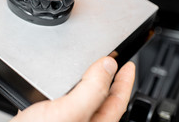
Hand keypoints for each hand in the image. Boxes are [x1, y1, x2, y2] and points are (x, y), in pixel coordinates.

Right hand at [11, 57, 134, 121]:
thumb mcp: (69, 112)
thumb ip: (92, 90)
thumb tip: (108, 66)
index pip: (119, 101)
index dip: (126, 80)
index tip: (129, 63)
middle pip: (102, 98)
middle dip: (108, 78)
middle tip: (111, 62)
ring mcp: (67, 121)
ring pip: (83, 97)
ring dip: (86, 80)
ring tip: (89, 66)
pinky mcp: (49, 118)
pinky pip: (64, 99)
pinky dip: (65, 86)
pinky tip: (59, 80)